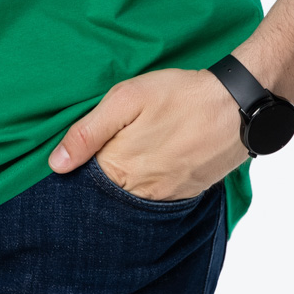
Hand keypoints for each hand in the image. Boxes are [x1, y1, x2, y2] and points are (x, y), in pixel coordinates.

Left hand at [47, 67, 249, 199]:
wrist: (236, 106)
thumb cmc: (179, 96)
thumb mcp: (127, 99)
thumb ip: (88, 131)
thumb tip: (56, 165)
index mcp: (119, 167)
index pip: (82, 181)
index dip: (76, 167)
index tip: (75, 155)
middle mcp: (140, 191)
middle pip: (106, 193)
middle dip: (99, 176)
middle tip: (109, 147)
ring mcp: (165, 196)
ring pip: (131, 197)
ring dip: (125, 181)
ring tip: (134, 151)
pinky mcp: (186, 194)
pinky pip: (156, 198)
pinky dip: (148, 183)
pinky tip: (153, 160)